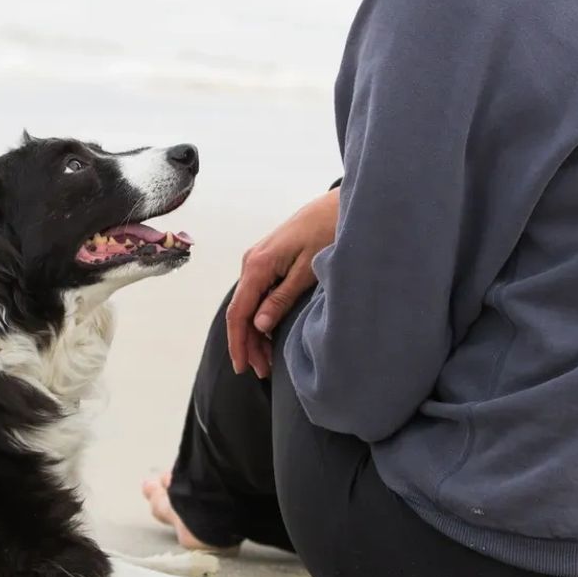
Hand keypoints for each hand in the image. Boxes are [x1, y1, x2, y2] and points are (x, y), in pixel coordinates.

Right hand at [226, 188, 339, 378]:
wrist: (338, 204)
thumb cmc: (327, 232)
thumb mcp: (307, 271)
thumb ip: (282, 298)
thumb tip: (259, 326)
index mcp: (258, 265)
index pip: (239, 312)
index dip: (238, 342)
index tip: (242, 367)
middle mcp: (252, 262)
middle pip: (241, 311)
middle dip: (248, 343)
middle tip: (262, 371)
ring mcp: (259, 260)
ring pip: (249, 304)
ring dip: (255, 333)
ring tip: (267, 360)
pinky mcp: (269, 261)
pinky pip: (258, 294)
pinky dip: (261, 316)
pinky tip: (270, 333)